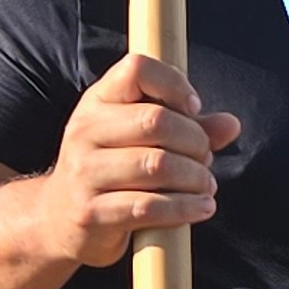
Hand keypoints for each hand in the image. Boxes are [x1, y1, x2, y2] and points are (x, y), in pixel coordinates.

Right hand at [41, 53, 240, 271]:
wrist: (57, 219)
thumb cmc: (110, 171)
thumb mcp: (140, 139)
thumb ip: (187, 127)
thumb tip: (231, 124)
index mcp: (97, 101)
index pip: (137, 69)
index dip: (175, 84)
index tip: (193, 109)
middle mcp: (84, 130)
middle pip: (156, 121)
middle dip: (195, 141)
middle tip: (205, 158)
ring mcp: (84, 173)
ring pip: (157, 165)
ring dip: (195, 177)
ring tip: (205, 185)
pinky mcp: (91, 213)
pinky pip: (149, 207)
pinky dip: (185, 208)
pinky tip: (201, 208)